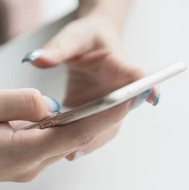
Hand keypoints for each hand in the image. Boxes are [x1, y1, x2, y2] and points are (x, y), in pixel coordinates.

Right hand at [0, 88, 131, 188]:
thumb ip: (22, 102)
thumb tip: (50, 103)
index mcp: (23, 152)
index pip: (77, 133)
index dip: (107, 115)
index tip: (131, 98)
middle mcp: (28, 165)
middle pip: (73, 139)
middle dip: (101, 117)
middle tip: (126, 91)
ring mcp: (20, 168)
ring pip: (59, 141)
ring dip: (80, 122)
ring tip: (104, 99)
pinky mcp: (12, 164)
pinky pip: (42, 143)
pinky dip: (58, 128)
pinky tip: (61, 112)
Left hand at [22, 15, 157, 160]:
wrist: (91, 43)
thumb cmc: (87, 36)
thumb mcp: (73, 36)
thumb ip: (57, 48)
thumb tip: (37, 59)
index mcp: (120, 64)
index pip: (137, 75)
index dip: (147, 86)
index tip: (152, 96)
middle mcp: (120, 89)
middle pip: (121, 112)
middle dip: (105, 127)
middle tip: (84, 142)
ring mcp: (110, 104)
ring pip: (108, 126)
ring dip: (92, 140)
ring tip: (71, 153)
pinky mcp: (97, 113)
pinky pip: (94, 130)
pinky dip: (81, 140)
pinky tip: (63, 152)